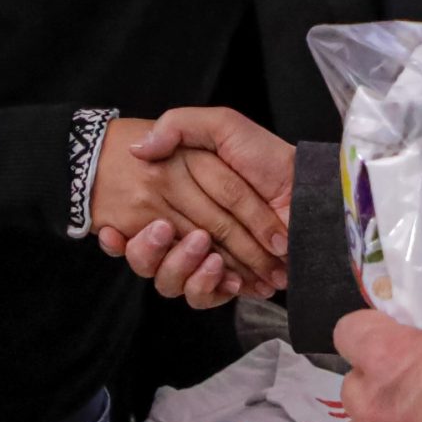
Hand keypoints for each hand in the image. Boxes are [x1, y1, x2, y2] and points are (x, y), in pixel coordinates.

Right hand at [90, 113, 290, 295]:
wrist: (308, 188)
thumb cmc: (265, 154)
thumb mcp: (221, 124)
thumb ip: (178, 126)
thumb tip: (138, 149)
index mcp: (176, 197)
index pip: (139, 224)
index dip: (122, 235)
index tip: (114, 232)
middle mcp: (186, 231)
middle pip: (149, 258)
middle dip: (151, 251)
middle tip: (165, 232)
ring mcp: (206, 259)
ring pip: (170, 282)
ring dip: (179, 270)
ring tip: (202, 251)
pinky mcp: (229, 279)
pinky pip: (202, 297)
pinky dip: (207, 289)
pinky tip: (222, 275)